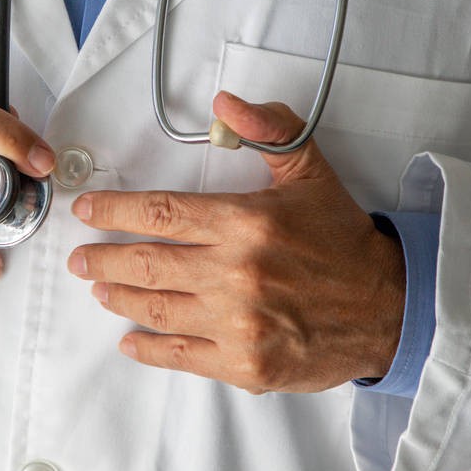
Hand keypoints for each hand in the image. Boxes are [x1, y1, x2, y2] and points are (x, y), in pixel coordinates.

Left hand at [68, 92, 404, 393]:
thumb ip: (268, 130)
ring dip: (119, 299)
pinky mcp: (246, 364)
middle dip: (103, 260)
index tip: (86, 212)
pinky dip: (148, 349)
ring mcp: (238, 323)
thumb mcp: (310, 170)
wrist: (389, 306)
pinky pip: (181, 356)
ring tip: (100, 290)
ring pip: (156, 310)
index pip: (160, 213)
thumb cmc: (343, 240)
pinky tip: (130, 339)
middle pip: (146, 264)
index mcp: (245, 222)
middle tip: (80, 259)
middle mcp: (236, 273)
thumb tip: (226, 105)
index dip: (114, 212)